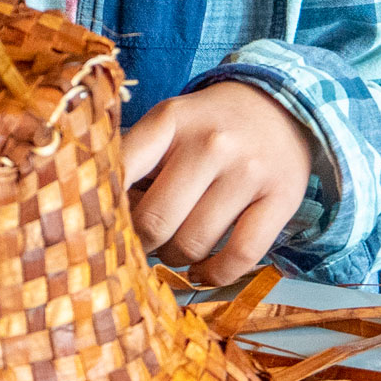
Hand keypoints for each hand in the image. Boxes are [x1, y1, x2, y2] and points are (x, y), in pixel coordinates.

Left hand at [121, 81, 315, 286]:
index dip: (104, 210)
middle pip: (154, 221)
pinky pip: (240, 255)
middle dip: (140, 243)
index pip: (120, 173)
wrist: (279, 105)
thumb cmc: (208, 126)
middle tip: (141, 243)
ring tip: (174, 249)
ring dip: (175, 258)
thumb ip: (134, 163)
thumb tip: (99, 219)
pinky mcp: (282, 198)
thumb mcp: (166, 124)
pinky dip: (214, 275)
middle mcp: (210, 143)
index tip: (101, 225)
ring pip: (193, 244)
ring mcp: (248, 171)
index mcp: (170, 120)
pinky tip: (201, 271)